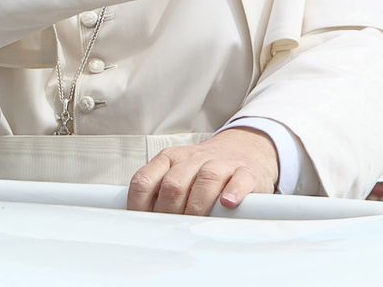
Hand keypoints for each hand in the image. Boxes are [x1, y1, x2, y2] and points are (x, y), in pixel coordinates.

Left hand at [128, 128, 279, 214]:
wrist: (243, 149)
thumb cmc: (202, 172)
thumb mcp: (176, 175)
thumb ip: (156, 194)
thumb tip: (136, 224)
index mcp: (169, 160)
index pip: (144, 180)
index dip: (139, 206)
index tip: (140, 226)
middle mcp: (192, 159)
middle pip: (174, 183)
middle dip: (169, 211)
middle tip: (171, 232)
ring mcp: (220, 163)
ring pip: (206, 178)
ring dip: (198, 204)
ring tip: (196, 223)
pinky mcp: (246, 172)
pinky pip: (240, 179)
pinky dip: (233, 192)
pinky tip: (227, 203)